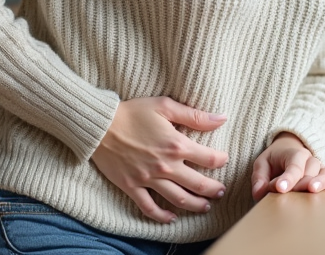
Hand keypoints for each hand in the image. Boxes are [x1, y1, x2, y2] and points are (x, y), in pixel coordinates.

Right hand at [90, 96, 229, 223]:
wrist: (100, 125)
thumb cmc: (133, 112)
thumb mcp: (165, 106)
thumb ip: (194, 116)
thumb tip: (222, 119)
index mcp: (176, 145)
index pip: (208, 159)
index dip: (221, 160)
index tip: (224, 160)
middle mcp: (165, 166)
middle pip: (198, 184)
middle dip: (214, 189)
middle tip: (221, 192)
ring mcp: (148, 179)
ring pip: (178, 199)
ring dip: (195, 205)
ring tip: (205, 206)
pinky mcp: (132, 187)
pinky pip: (149, 207)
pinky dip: (161, 216)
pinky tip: (171, 218)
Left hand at [250, 132, 324, 200]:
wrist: (290, 148)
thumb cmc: (275, 159)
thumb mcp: (262, 163)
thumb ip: (259, 178)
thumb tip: (259, 192)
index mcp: (293, 153)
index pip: (292, 166)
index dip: (287, 178)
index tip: (280, 188)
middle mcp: (309, 159)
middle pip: (308, 171)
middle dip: (300, 183)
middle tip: (292, 192)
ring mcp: (319, 166)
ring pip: (324, 173)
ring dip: (320, 182)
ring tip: (313, 190)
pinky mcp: (324, 175)